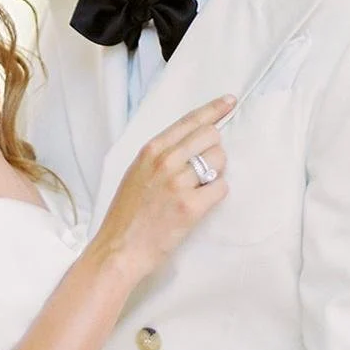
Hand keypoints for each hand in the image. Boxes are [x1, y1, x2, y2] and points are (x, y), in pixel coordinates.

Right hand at [93, 93, 232, 278]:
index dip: (214, 109)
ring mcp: (178, 184)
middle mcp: (165, 161)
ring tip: (198, 189)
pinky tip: (201, 203)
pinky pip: (221, 187)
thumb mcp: (137, 172)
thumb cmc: (127, 213)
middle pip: (210, 136)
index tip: (229, 101)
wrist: (119, 248)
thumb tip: (192, 141)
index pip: (190, 120)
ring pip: (219, 159)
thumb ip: (162, 154)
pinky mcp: (191, 207)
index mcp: (151, 150)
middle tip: (203, 168)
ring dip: (216, 172)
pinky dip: (216, 193)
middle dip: (213, 149)